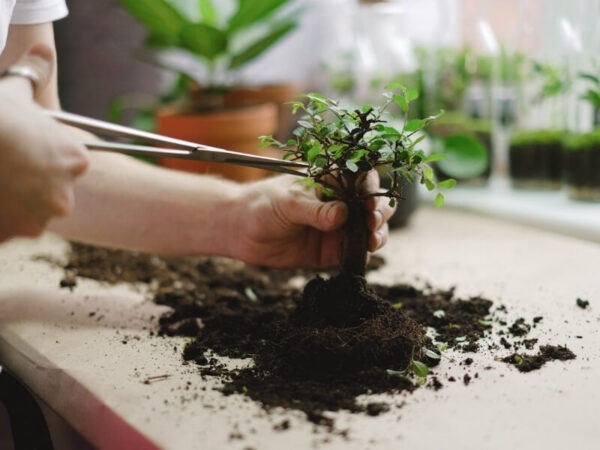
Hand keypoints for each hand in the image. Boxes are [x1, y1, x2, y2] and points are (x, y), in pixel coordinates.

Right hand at [0, 46, 88, 241]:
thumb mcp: (14, 92)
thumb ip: (35, 74)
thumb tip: (44, 49)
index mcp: (75, 162)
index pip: (69, 166)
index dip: (43, 158)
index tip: (24, 153)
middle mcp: (64, 196)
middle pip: (51, 194)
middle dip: (30, 185)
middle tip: (6, 168)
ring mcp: (38, 219)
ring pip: (28, 214)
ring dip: (13, 203)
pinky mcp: (12, 236)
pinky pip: (7, 230)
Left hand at [227, 171, 395, 267]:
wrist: (240, 232)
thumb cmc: (262, 206)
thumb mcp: (288, 203)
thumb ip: (315, 210)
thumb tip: (342, 215)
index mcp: (330, 181)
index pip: (361, 179)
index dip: (371, 189)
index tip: (369, 202)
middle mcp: (339, 203)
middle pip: (373, 204)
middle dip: (380, 212)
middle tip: (372, 221)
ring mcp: (337, 228)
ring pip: (370, 229)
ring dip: (378, 234)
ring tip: (373, 240)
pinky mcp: (332, 251)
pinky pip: (356, 253)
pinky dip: (365, 255)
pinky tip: (364, 255)